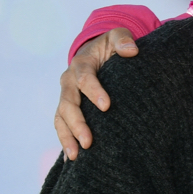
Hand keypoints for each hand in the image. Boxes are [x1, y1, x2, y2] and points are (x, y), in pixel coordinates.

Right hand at [56, 27, 139, 158]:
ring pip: (61, 117)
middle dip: (78, 122)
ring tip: (77, 154)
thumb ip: (123, 39)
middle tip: (89, 140)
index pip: (84, 78)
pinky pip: (62, 125)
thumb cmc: (110, 47)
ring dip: (68, 136)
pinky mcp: (67, 109)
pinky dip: (65, 140)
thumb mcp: (117, 36)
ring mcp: (66, 96)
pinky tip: (74, 157)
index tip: (106, 106)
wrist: (96, 53)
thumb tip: (131, 50)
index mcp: (81, 64)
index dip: (94, 91)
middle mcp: (69, 82)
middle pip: (68, 103)